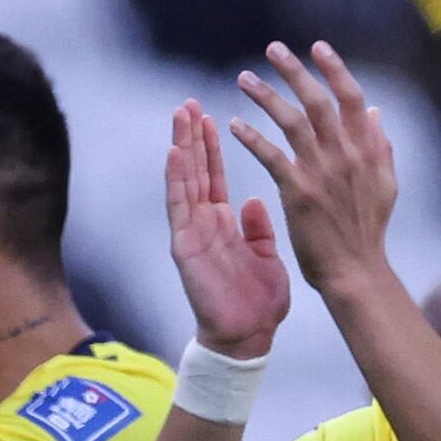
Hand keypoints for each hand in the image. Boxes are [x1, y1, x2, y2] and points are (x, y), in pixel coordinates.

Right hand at [166, 99, 289, 360]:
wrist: (249, 337)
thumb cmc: (259, 303)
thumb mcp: (266, 257)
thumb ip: (258, 228)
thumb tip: (256, 200)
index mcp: (224, 224)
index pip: (214, 176)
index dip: (211, 147)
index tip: (209, 116)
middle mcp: (203, 224)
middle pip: (194, 172)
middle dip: (191, 137)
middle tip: (188, 103)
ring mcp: (191, 234)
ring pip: (183, 182)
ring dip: (180, 148)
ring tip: (180, 115)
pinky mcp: (185, 247)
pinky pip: (179, 208)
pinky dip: (175, 180)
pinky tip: (174, 153)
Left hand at [227, 43, 404, 299]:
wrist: (355, 271)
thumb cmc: (368, 230)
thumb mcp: (386, 184)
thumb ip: (380, 145)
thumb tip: (374, 111)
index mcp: (367, 149)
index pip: (351, 97)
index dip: (334, 69)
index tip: (316, 47)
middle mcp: (346, 155)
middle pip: (318, 100)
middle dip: (294, 70)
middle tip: (272, 49)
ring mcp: (322, 172)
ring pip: (292, 121)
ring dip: (266, 96)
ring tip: (244, 78)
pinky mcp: (298, 192)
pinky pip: (271, 156)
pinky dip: (252, 137)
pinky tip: (235, 124)